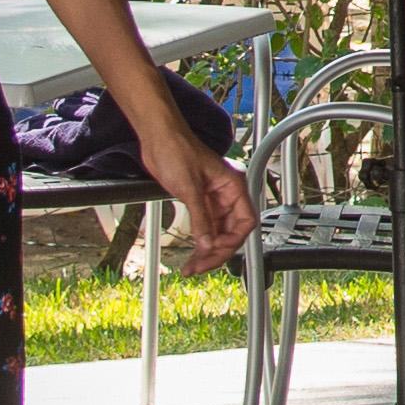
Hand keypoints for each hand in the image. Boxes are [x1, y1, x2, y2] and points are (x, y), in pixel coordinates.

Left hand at [154, 139, 251, 267]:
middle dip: (217, 251)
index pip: (245, 221)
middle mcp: (226, 195)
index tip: (216, 250)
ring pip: (217, 233)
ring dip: (206, 251)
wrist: (158, 137)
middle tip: (200, 266)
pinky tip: (192, 254)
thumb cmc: (177, 149)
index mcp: (233, 186)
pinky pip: (204, 228)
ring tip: (192, 267)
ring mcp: (212, 200)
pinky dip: (199, 242)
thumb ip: (200, 219)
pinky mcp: (198, 202)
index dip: (233, 240)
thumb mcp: (190, 188)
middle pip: (231, 232)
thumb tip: (207, 245)